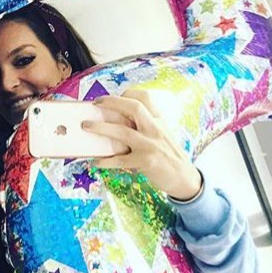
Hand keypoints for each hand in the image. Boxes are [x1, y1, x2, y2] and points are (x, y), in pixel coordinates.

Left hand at [83, 91, 202, 200]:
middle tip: (96, 103)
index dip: (127, 94)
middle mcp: (155, 129)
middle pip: (134, 107)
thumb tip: (116, 122)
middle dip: (112, 102)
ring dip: (101, 127)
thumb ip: (145, 126)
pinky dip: (106, 160)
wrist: (185, 178)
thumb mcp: (161, 135)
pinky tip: (96, 161)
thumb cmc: (168, 155)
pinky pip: (120, 159)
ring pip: (122, 131)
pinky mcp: (146, 161)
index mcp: (159, 120)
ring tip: (86, 126)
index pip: (145, 98)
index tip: (112, 97)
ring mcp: (150, 145)